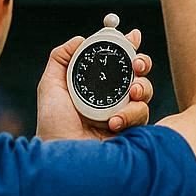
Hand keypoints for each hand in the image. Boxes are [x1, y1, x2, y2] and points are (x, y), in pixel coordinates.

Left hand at [37, 28, 154, 141]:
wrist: (61, 158)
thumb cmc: (53, 125)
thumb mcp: (50, 86)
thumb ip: (61, 58)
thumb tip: (80, 38)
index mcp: (94, 84)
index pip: (115, 61)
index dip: (126, 46)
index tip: (132, 36)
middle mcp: (111, 97)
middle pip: (137, 73)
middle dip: (142, 63)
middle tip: (137, 64)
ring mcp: (123, 114)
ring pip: (145, 92)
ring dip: (142, 88)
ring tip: (132, 94)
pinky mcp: (132, 133)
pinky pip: (142, 115)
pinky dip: (130, 115)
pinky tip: (114, 122)